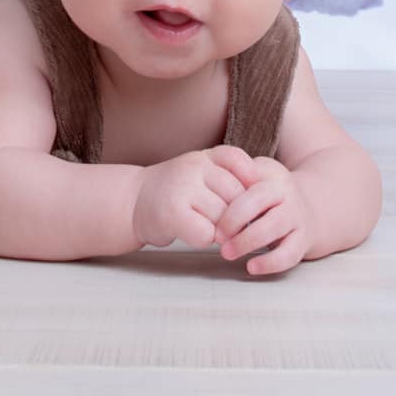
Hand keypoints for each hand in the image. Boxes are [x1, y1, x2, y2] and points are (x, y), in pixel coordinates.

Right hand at [131, 145, 251, 248]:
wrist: (132, 201)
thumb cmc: (175, 191)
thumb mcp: (201, 171)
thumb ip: (228, 176)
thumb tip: (263, 201)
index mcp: (204, 156)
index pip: (240, 163)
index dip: (249, 184)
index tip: (248, 200)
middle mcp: (193, 167)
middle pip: (236, 196)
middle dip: (236, 216)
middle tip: (226, 224)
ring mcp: (182, 189)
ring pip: (223, 217)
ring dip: (220, 230)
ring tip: (205, 226)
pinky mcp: (172, 214)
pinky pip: (206, 233)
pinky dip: (204, 239)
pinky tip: (193, 233)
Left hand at [214, 154, 309, 274]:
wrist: (311, 208)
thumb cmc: (272, 194)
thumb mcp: (258, 175)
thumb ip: (237, 175)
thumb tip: (212, 185)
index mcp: (272, 177)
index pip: (248, 182)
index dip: (228, 199)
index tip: (210, 213)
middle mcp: (287, 195)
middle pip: (259, 203)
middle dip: (233, 221)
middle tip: (216, 236)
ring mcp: (296, 218)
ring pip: (273, 228)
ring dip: (247, 242)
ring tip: (227, 253)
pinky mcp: (302, 242)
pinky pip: (289, 255)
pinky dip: (269, 263)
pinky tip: (251, 267)